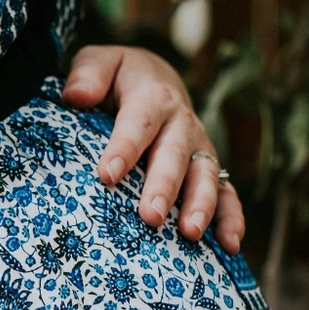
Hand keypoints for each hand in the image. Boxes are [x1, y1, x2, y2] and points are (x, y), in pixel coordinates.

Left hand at [62, 45, 245, 254]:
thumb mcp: (101, 63)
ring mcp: (199, 149)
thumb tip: (76, 94)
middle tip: (150, 217)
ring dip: (201, 206)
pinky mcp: (209, 170)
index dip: (124, 148)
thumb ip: (89, 74)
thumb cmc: (119, 79)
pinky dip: (232, 219)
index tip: (107, 175)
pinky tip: (229, 246)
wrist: (155, 80)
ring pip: (205, 176)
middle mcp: (181, 123)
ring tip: (190, 234)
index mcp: (152, 97)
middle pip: (174, 155)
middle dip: (164, 187)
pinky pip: (227, 194)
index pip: (138, 122)